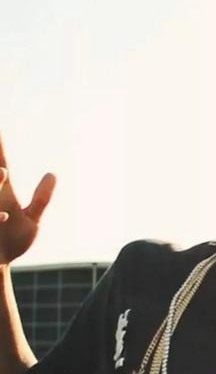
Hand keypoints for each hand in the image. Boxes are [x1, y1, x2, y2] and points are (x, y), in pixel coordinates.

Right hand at [0, 134, 55, 264]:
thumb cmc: (12, 244)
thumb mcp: (31, 222)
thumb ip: (41, 199)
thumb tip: (52, 174)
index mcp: (2, 194)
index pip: (1, 163)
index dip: (0, 146)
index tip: (1, 128)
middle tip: (5, 164)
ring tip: (2, 171)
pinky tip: (2, 216)